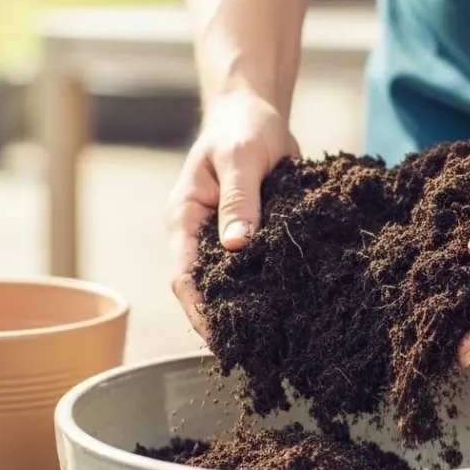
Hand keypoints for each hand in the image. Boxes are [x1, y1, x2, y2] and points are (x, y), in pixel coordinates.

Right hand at [166, 90, 298, 337]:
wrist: (254, 113)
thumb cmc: (241, 128)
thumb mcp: (241, 158)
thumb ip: (241, 200)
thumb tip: (239, 246)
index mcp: (183, 219)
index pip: (183, 277)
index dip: (199, 312)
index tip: (221, 340)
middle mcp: (198, 235)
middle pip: (203, 290)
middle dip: (222, 323)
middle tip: (252, 356)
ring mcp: (222, 238)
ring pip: (228, 284)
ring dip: (244, 312)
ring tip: (269, 345)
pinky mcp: (248, 237)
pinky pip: (252, 270)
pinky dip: (264, 291)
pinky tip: (286, 312)